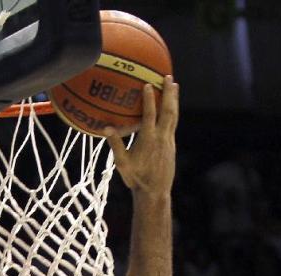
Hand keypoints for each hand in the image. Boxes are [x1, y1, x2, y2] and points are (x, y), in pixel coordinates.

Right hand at [104, 76, 177, 196]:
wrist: (154, 192)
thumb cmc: (136, 179)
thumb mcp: (122, 163)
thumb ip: (115, 145)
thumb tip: (105, 128)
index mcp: (148, 139)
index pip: (149, 115)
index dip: (149, 99)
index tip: (148, 85)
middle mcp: (161, 137)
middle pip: (167, 110)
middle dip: (168, 93)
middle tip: (168, 77)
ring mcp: (168, 141)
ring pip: (173, 116)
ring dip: (174, 99)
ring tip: (174, 86)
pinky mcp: (172, 145)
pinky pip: (173, 124)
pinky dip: (173, 112)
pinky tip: (172, 107)